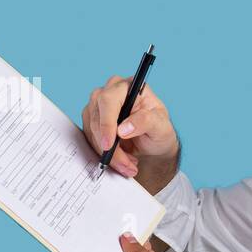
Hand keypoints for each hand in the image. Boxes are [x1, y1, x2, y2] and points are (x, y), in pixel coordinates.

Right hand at [81, 76, 179, 193]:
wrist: (153, 142)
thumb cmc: (159, 130)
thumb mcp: (161, 127)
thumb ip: (145, 122)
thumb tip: (123, 129)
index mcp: (128, 86)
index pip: (108, 100)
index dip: (107, 123)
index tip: (109, 144)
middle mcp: (110, 92)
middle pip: (97, 117)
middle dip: (109, 146)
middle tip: (125, 164)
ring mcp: (98, 106)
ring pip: (92, 131)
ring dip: (108, 153)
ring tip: (128, 165)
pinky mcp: (92, 120)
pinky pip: (91, 138)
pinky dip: (104, 153)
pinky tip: (120, 160)